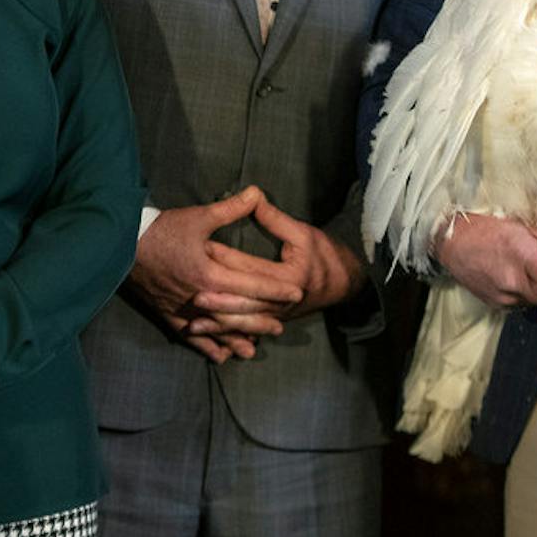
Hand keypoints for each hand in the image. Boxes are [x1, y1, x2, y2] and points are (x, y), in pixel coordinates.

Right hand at [129, 187, 302, 362]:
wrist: (120, 245)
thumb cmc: (162, 230)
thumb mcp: (198, 217)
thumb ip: (230, 208)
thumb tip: (256, 192)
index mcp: (210, 274)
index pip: (252, 285)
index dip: (276, 290)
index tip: (296, 294)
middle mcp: (199, 298)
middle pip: (237, 315)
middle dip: (261, 321)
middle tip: (281, 328)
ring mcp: (183, 310)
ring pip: (216, 330)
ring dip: (236, 338)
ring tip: (254, 349)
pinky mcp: (168, 314)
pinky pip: (191, 337)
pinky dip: (206, 346)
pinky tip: (219, 356)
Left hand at [190, 198, 365, 331]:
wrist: (344, 282)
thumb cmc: (324, 255)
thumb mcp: (303, 233)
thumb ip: (275, 219)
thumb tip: (253, 196)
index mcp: (288, 279)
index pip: (251, 268)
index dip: (226, 258)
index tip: (203, 249)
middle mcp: (281, 303)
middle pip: (245, 303)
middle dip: (218, 300)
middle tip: (192, 295)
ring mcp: (277, 316)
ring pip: (244, 323)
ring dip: (219, 324)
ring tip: (195, 324)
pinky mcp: (272, 321)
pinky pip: (247, 332)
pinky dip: (228, 336)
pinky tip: (210, 340)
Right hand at [435, 213, 536, 309]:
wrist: (449, 242)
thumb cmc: (485, 229)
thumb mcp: (520, 227)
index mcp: (524, 256)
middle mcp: (515, 280)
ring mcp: (504, 295)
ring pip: (536, 301)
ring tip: (523, 271)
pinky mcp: (496, 304)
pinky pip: (520, 303)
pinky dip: (520, 293)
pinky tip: (507, 277)